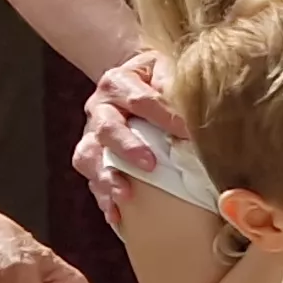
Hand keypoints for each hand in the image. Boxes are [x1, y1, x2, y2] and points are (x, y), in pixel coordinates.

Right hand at [74, 50, 180, 219]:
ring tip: (124, 194)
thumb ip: (175, 83)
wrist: (135, 79)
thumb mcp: (167, 68)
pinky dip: (102, 197)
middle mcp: (99, 108)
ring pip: (89, 156)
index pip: (140, 100)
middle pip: (107, 129)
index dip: (164, 117)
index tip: (187, 134)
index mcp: (118, 83)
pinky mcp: (92, 156)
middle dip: (127, 148)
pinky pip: (91, 178)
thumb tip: (193, 106)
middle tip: (149, 164)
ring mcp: (91, 134)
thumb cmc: (158, 76)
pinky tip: (115, 214)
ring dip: (106, 177)